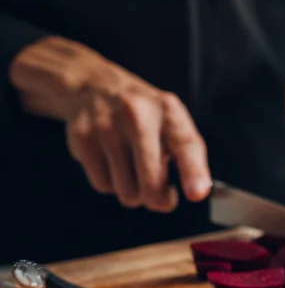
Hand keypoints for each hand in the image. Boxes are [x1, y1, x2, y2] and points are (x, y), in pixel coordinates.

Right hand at [9, 36, 210, 211]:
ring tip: (135, 173)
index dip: (193, 172)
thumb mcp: (173, 123)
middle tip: (163, 197)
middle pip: (151, 183)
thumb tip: (198, 191)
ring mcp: (106, 127)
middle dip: (159, 201)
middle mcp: (137, 116)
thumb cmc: (144, 115)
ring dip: (134, 194)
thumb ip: (189, 155)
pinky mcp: (83, 139)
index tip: (196, 194)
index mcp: (168, 111)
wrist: (95, 86)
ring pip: (126, 192)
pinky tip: (114, 165)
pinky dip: (112, 184)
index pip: (185, 143)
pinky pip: (103, 185)